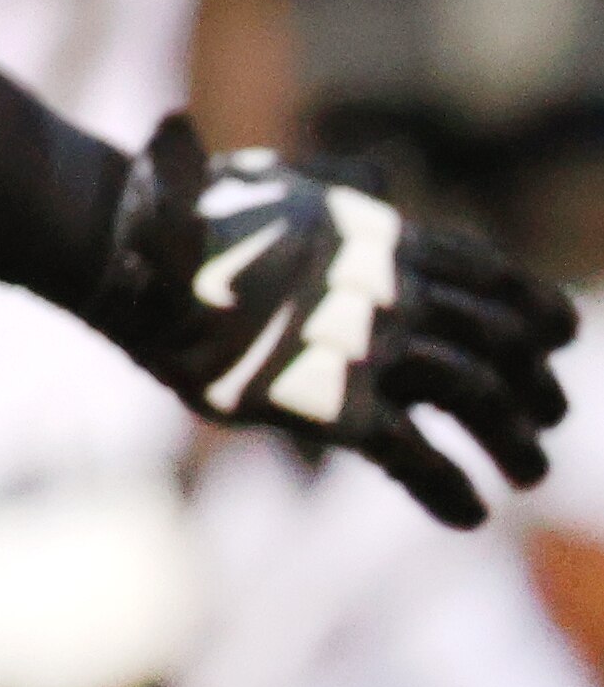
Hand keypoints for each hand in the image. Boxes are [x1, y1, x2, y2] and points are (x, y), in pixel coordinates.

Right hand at [94, 120, 576, 528]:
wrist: (125, 253)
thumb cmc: (184, 215)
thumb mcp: (272, 182)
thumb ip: (336, 185)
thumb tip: (382, 172)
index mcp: (382, 239)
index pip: (486, 272)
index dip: (534, 305)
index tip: (564, 332)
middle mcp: (391, 291)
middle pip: (497, 340)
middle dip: (535, 381)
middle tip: (551, 413)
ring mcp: (368, 348)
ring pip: (477, 398)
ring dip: (514, 440)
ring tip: (527, 473)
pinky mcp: (335, 405)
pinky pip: (418, 457)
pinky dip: (450, 489)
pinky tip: (470, 514)